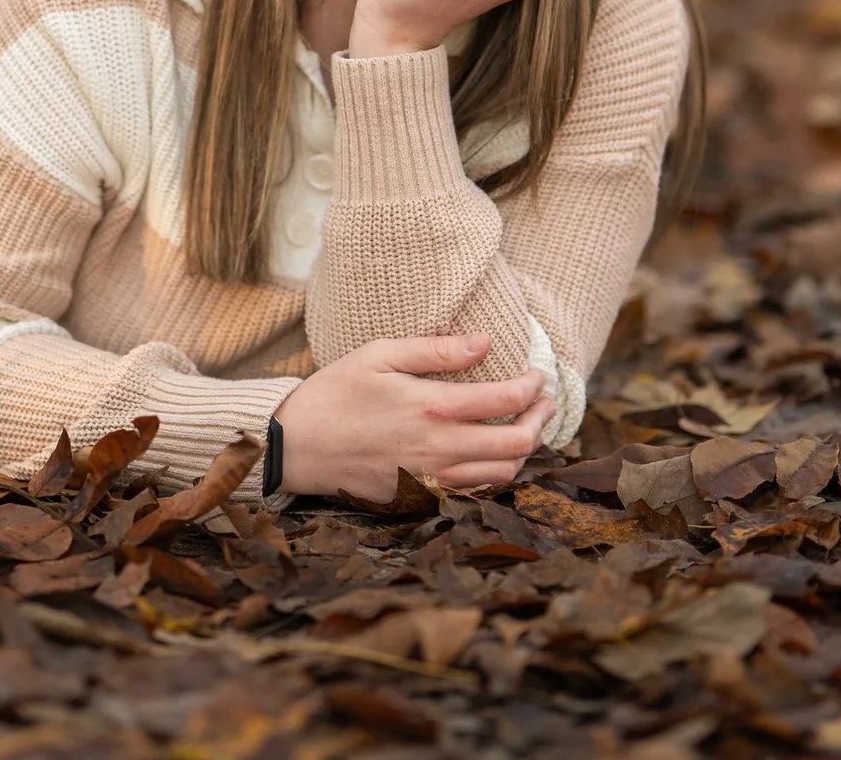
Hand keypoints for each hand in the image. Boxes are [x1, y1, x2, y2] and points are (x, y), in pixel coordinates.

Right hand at [273, 334, 555, 497]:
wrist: (295, 447)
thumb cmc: (334, 394)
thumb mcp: (378, 355)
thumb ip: (435, 350)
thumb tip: (485, 342)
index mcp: (431, 408)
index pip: (505, 400)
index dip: (531, 387)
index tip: (537, 375)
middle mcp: (439, 449)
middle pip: (516, 445)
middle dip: (540, 422)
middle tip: (544, 404)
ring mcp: (431, 478)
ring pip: (502, 476)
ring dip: (523, 452)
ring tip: (524, 429)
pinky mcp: (420, 497)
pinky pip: (473, 493)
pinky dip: (493, 475)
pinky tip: (490, 456)